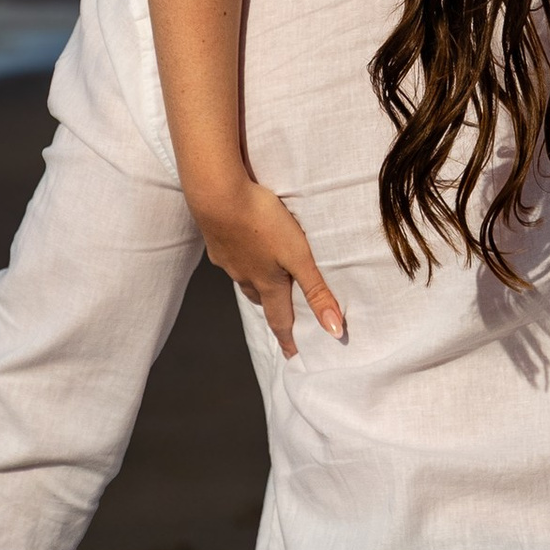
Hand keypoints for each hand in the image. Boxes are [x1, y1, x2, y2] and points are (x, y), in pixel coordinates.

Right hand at [192, 174, 345, 353]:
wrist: (218, 194)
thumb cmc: (262, 222)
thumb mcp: (298, 255)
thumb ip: (317, 290)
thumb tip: (334, 330)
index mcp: (267, 283)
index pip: (280, 319)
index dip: (288, 339)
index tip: (292, 354)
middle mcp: (245, 275)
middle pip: (260, 299)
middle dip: (272, 309)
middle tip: (282, 313)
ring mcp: (227, 259)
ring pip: (244, 277)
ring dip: (256, 282)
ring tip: (265, 278)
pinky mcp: (216, 240)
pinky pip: (232, 256)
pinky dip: (241, 258)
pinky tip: (243, 244)